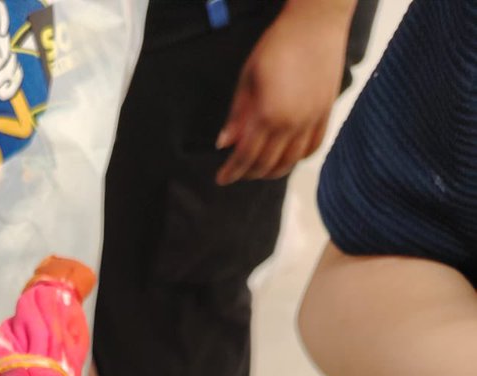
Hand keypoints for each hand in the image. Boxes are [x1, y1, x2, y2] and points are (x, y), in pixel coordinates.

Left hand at [216, 1, 350, 184]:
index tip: (222, 178)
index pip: (245, 155)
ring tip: (260, 171)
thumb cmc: (277, 45)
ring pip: (291, 161)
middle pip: (267, 164)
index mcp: (268, 114)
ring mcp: (311, 120)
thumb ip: (237, 115)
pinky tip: (287, 158)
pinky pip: (312, 147)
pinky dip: (298, 158)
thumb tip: (224, 143)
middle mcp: (291, 123)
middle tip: (238, 174)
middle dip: (248, 173)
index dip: (232, 171)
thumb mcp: (248, 78)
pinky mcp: (325, 113)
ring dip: (273, 172)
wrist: (315, 24)